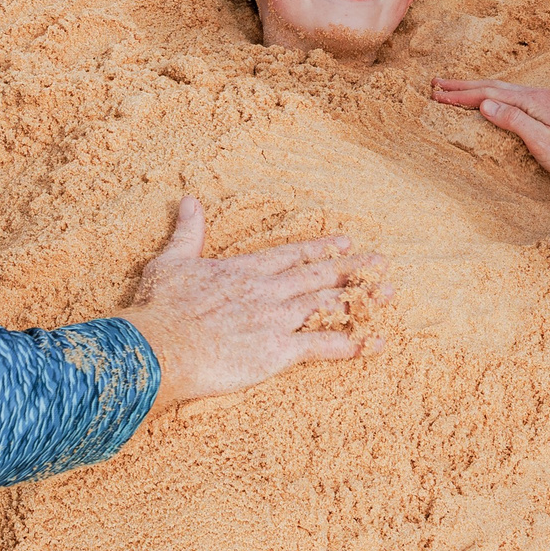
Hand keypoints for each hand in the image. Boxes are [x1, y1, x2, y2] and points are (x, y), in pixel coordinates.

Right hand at [120, 197, 388, 407]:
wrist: (161, 347)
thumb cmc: (161, 307)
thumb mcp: (172, 260)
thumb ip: (188, 232)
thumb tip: (189, 200)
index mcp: (244, 270)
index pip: (291, 255)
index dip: (319, 248)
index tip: (344, 241)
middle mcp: (267, 290)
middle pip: (318, 275)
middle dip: (351, 267)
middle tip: (380, 261)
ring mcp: (276, 319)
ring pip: (327, 303)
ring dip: (360, 298)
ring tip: (388, 293)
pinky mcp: (278, 351)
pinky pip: (322, 345)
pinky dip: (351, 344)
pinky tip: (375, 343)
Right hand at [429, 77, 549, 188]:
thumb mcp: (542, 143)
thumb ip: (513, 121)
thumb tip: (485, 104)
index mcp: (533, 102)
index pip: (488, 95)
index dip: (461, 95)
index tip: (437, 95)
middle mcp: (539, 95)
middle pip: (494, 86)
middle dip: (463, 86)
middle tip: (436, 85)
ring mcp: (547, 101)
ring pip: (504, 89)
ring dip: (478, 88)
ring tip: (456, 89)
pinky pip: (515, 96)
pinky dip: (495, 95)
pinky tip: (493, 99)